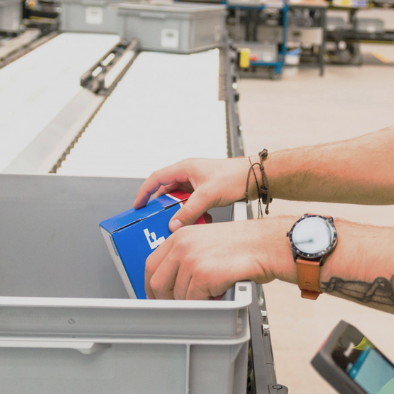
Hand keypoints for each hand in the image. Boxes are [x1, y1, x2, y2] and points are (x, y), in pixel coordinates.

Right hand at [134, 158, 250, 230]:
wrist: (254, 178)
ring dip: (178, 210)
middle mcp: (189, 173)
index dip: (144, 192)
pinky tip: (195, 220)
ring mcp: (197, 181)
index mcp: (185, 168)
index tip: (138, 205)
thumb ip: (189, 211)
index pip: (156, 178)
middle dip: (161, 205)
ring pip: (180, 198)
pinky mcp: (206, 190)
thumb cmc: (234, 177)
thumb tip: (174, 225)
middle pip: (167, 190)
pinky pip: (191, 202)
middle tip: (155, 218)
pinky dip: (190, 211)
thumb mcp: (208, 195)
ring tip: (175, 222)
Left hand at [145, 216, 291, 298]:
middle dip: (165, 300)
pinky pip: (194, 301)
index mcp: (181, 236)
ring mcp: (191, 260)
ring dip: (192, 302)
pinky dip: (205, 304)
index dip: (151, 285)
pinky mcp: (204, 275)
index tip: (156, 296)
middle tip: (176, 307)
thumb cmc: (247, 244)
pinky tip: (217, 296)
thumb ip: (187, 255)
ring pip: (177, 296)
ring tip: (209, 296)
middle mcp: (182, 246)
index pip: (151, 265)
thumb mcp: (208, 240)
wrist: (268, 244)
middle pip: (157, 282)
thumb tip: (174, 281)